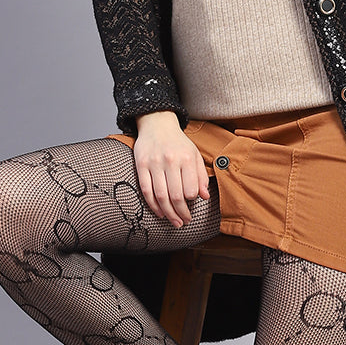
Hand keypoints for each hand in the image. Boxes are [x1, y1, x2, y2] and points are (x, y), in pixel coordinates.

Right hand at [133, 111, 209, 226]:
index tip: (192, 206)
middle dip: (181, 213)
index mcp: (187, 158)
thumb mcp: (195, 155)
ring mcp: (154, 163)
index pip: (190, 188)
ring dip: (168, 213)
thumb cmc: (178, 142)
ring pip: (160, 195)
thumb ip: (201, 176)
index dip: (191, 201)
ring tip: (174, 221)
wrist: (157, 123)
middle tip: (184, 222)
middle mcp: (170, 160)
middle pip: (176, 195)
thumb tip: (204, 197)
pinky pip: (146, 189)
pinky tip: (159, 212)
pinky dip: (152, 204)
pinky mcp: (141, 165)